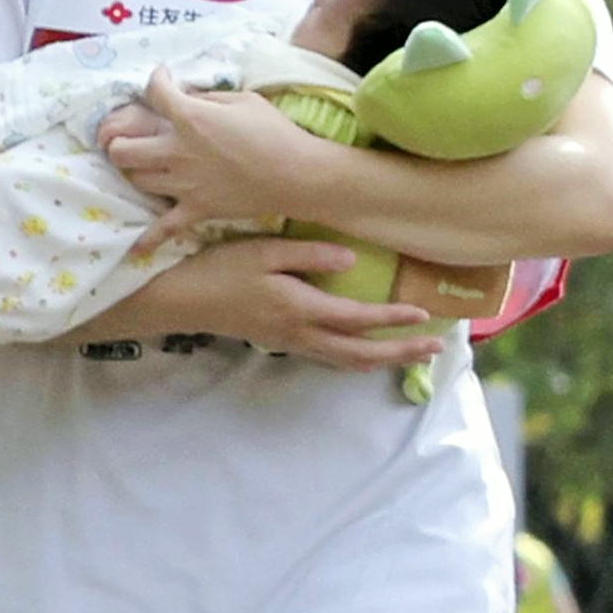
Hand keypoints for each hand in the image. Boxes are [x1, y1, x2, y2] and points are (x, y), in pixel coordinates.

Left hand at [101, 71, 337, 233]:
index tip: (163, 79)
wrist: (300, 176)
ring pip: (136, 179)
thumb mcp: (245, 100)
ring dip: (137, 171)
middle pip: (123, 148)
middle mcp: (177, 152)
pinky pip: (165, 228)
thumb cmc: (277, 133)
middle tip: (135, 136)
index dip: (156, 80)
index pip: (155, 92)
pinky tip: (135, 248)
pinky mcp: (197, 209)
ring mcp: (184, 185)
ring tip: (148, 167)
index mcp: (190, 119)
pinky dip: (149, 238)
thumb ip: (209, 97)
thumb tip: (188, 98)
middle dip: (121, 139)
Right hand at [154, 237, 442, 370]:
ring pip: (347, 361)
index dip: (394, 319)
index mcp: (300, 309)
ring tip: (413, 355)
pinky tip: (369, 352)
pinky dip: (357, 359)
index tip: (424, 315)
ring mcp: (292, 343)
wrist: (177, 299)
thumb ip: (309, 254)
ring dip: (383, 360)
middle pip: (362, 352)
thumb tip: (352, 260)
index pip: (358, 319)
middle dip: (401, 352)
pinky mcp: (283, 344)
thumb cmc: (218, 269)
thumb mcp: (263, 251)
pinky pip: (330, 359)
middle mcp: (301, 334)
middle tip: (435, 349)